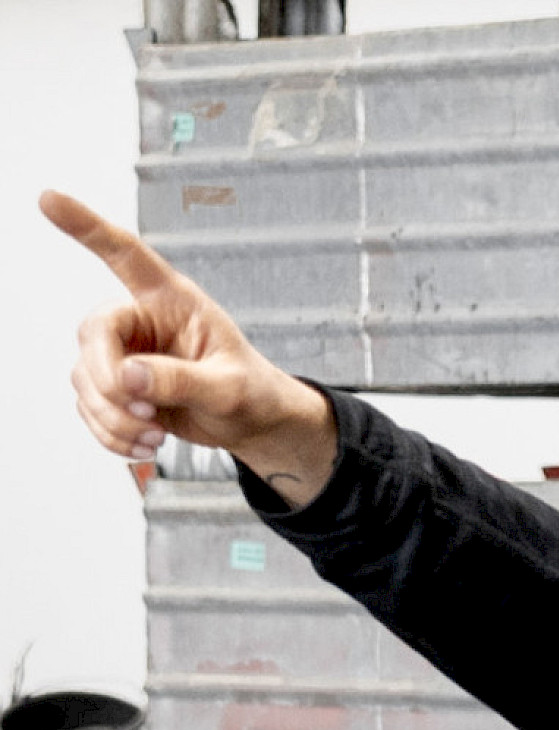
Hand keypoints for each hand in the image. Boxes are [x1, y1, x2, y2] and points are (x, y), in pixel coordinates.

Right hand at [42, 189, 338, 504]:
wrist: (253, 425)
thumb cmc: (252, 392)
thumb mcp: (229, 389)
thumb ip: (181, 380)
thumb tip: (130, 377)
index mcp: (171, 300)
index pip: (124, 254)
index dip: (85, 225)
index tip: (48, 199)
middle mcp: (139, 320)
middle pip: (92, 334)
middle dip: (108, 381)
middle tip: (145, 412)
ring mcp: (124, 355)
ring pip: (85, 377)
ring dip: (113, 416)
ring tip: (155, 435)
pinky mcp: (118, 389)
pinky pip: (91, 408)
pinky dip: (112, 434)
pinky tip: (145, 446)